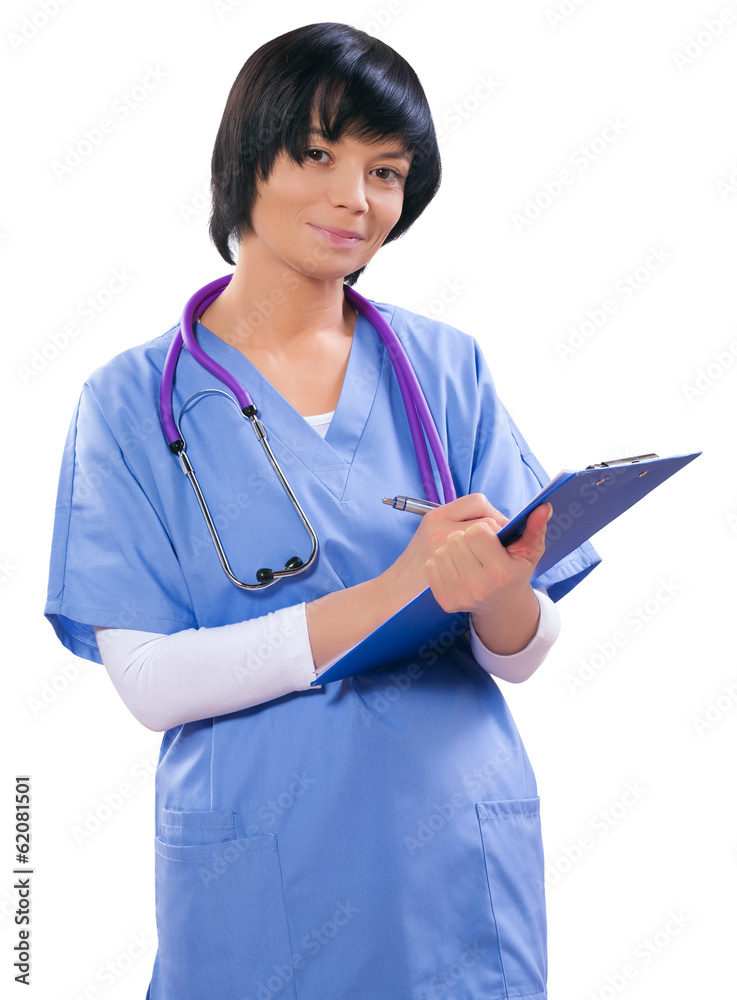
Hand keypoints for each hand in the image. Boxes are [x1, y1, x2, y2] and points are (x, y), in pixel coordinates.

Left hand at [424, 495, 550, 616]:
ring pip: (442, 551)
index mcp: (500, 572)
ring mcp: (459, 596)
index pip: (477, 531)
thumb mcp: (528, 552)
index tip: (490, 538)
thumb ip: (535, 528)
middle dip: (467, 537)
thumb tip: (544, 507)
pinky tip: (456, 569)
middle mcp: (479, 587)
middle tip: (477, 548)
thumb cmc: (514, 571)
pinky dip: (442, 563)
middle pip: (456, 539)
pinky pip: (432, 566)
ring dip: (453, 550)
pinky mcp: (445, 601)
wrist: (500, 604)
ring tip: (468, 558)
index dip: (483, 529)